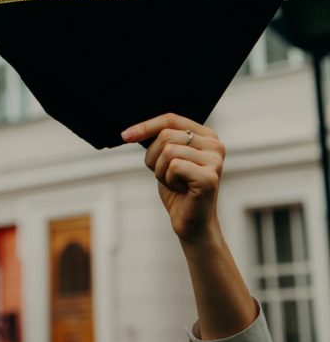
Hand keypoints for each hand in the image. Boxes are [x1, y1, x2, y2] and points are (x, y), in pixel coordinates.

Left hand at [122, 113, 224, 243]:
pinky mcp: (209, 177)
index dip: (146, 126)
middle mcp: (215, 144)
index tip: (125, 135)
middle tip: (165, 174)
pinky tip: (181, 189)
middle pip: (166, 135)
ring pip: (168, 151)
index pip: (171, 119)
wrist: (191, 222)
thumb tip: (131, 131)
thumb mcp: (166, 159)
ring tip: (175, 182)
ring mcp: (214, 161)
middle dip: (154, 157)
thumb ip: (159, 141)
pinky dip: (168, 180)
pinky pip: (173, 166)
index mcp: (206, 135)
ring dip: (161, 171)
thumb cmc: (178, 190)